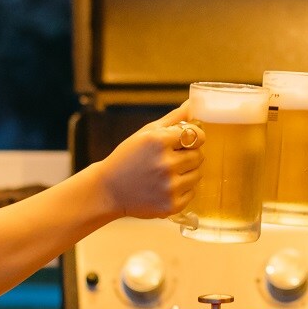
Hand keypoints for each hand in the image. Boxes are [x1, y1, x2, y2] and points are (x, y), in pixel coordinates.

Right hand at [97, 102, 204, 218]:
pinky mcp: (171, 205)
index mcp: (159, 141)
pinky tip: (164, 187)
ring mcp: (169, 186)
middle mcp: (165, 164)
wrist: (108, 190)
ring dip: (187, 172)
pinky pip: (192, 193)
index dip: (195, 137)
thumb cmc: (128, 157)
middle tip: (171, 158)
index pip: (197, 136)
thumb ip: (174, 118)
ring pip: (198, 174)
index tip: (188, 140)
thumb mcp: (147, 133)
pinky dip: (182, 190)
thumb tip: (194, 103)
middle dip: (189, 154)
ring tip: (166, 173)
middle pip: (199, 155)